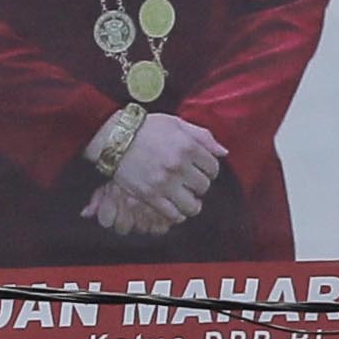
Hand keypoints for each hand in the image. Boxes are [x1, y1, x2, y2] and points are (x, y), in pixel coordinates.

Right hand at [77, 113, 223, 238]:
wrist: (114, 137)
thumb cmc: (146, 128)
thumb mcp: (177, 123)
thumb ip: (203, 136)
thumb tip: (223, 152)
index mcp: (188, 147)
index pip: (213, 167)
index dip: (210, 170)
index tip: (202, 170)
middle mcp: (178, 166)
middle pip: (204, 186)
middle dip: (200, 184)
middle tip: (191, 181)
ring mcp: (164, 183)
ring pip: (192, 205)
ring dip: (193, 204)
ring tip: (187, 198)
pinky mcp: (150, 196)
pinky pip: (173, 214)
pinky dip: (178, 215)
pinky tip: (176, 208)